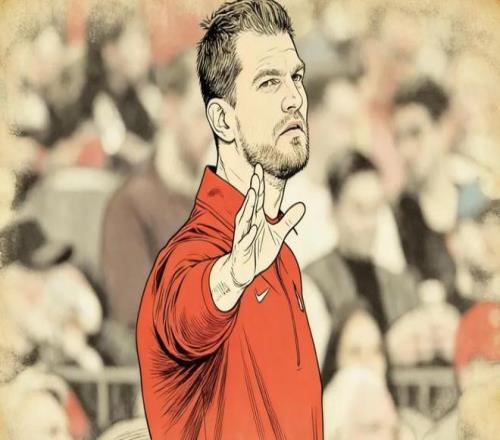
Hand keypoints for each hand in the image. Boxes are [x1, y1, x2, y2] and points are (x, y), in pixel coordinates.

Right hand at [228, 163, 304, 287]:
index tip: (260, 166)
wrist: (243, 270)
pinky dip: (250, 234)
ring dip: (249, 206)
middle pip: (251, 203)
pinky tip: (256, 226)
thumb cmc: (258, 250)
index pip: (258, 198)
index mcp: (256, 218)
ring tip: (253, 193)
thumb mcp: (278, 236)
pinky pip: (244, 240)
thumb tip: (303, 205)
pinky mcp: (241, 249)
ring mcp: (243, 236)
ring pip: (245, 219)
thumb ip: (288, 221)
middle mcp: (248, 224)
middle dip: (254, 188)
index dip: (260, 183)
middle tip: (256, 172)